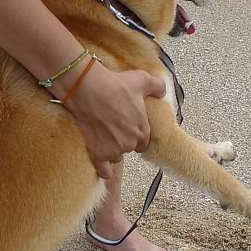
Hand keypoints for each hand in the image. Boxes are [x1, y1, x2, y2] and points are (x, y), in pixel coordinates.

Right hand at [62, 63, 165, 178]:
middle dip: (123, 140)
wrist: (88, 90)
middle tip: (113, 128)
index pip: (144, 141)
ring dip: (112, 150)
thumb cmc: (115, 85)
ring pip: (116, 157)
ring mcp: (113, 150)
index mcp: (142, 130)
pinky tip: (101, 165)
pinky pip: (103, 170)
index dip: (136, 135)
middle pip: (129, 148)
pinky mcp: (97, 154)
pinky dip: (103, 170)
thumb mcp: (142, 80)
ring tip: (103, 138)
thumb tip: (162, 92)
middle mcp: (130, 143)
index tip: (129, 129)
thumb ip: (157, 87)